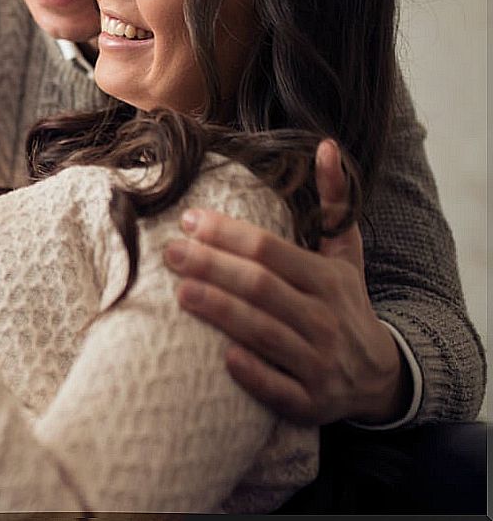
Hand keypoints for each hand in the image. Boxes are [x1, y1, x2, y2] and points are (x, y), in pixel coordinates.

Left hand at [162, 139, 408, 425]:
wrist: (380, 377)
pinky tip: (222, 356)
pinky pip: (279, 389)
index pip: (271, 251)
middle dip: (213, 267)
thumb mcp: (344, 255)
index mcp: (327, 280)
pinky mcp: (310, 403)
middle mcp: (325, 320)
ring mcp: (319, 363)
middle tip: (171, 252)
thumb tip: (324, 146)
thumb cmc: (343, 304)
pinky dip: (252, 373)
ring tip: (180, 292)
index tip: (189, 220)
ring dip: (221, 312)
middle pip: (261, 288)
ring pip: (264, 333)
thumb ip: (333, 202)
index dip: (229, 234)